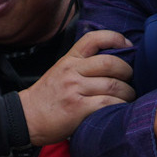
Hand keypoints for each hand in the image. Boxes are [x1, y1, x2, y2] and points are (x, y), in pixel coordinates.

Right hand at [20, 29, 135, 144]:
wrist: (26, 118)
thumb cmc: (47, 97)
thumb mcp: (60, 72)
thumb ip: (82, 65)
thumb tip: (113, 63)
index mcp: (69, 59)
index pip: (94, 38)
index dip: (115, 38)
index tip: (128, 46)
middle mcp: (72, 71)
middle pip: (111, 63)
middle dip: (127, 71)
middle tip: (130, 80)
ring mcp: (74, 89)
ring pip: (113, 85)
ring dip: (128, 92)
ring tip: (128, 97)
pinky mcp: (78, 108)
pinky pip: (107, 103)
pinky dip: (120, 105)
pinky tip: (120, 109)